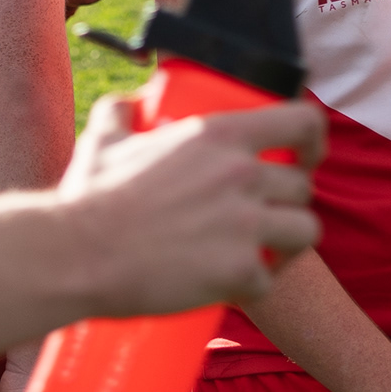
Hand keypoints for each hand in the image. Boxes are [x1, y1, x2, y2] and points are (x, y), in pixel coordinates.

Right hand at [60, 93, 324, 312]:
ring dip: (286, 244)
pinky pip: (268, 280)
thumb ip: (120, 112)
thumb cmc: (90, 197)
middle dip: (288, 203)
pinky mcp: (238, 271)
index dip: (314, 139)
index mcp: (219, 135)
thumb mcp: (105, 140)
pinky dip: (253, 286)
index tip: (306, 156)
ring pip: (305, 232)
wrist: (76, 255)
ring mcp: (244, 225)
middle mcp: (241, 174)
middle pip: (303, 187)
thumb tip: (125, 105)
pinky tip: (231, 286)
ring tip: (262, 253)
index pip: (302, 121)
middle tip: (262, 216)